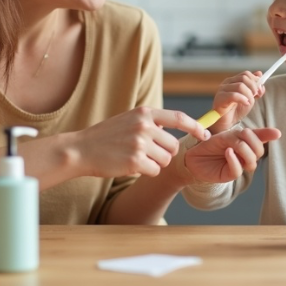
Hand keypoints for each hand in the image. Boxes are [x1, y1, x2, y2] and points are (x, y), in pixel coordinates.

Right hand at [73, 107, 210, 178]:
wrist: (80, 149)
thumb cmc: (104, 137)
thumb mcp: (128, 120)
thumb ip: (149, 122)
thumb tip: (172, 130)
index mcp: (144, 113)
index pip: (179, 118)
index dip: (195, 126)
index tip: (205, 134)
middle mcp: (144, 125)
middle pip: (173, 146)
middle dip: (165, 154)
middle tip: (146, 154)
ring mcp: (140, 143)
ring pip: (165, 160)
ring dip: (154, 164)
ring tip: (134, 158)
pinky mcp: (135, 160)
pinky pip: (154, 171)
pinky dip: (145, 172)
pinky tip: (129, 166)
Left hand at [184, 127, 280, 182]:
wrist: (193, 156)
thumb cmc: (209, 144)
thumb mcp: (226, 135)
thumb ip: (243, 135)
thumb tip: (263, 134)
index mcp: (245, 144)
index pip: (261, 140)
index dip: (269, 136)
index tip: (277, 133)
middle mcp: (244, 155)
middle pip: (259, 151)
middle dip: (253, 141)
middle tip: (243, 133)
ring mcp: (238, 165)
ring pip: (251, 161)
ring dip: (244, 150)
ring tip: (232, 145)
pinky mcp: (229, 175)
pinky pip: (238, 169)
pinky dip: (234, 160)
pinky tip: (228, 152)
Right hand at [208, 71, 263, 132]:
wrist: (227, 123)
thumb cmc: (237, 110)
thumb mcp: (250, 97)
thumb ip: (255, 87)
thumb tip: (259, 74)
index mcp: (233, 81)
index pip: (246, 74)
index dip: (256, 81)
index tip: (260, 90)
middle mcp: (227, 83)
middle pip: (244, 78)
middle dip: (253, 87)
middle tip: (256, 96)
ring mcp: (222, 90)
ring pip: (240, 86)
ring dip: (248, 95)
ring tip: (249, 103)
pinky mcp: (220, 98)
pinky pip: (233, 95)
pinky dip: (242, 99)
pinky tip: (245, 104)